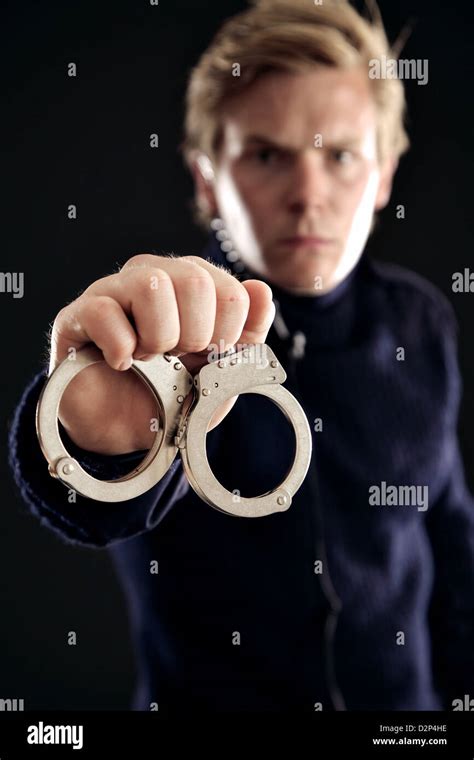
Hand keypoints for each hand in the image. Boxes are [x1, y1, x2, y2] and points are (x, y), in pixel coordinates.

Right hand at [48, 254, 274, 454]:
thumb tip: (262, 290)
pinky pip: (104, 310)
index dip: (225, 335)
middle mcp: (155, 275)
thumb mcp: (222, 373)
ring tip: (148, 357)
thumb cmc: (171, 395)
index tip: (206, 357)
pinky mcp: (80, 313)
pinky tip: (120, 363)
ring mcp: (115, 290)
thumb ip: (248, 334)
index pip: (231, 291)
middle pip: (195, 280)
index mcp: (194, 284)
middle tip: (176, 358)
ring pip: (151, 284)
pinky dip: (120, 347)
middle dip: (194, 336)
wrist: (125, 431)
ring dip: (158, 337)